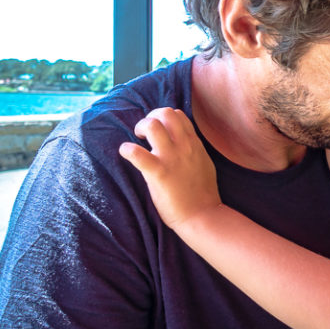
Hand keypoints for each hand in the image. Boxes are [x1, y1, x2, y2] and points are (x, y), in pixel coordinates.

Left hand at [119, 107, 220, 230]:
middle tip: (144, 133)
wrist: (202, 215)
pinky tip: (126, 153)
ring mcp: (171, 158)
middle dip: (150, 117)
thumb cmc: (203, 194)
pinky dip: (127, 150)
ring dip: (140, 127)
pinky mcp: (158, 173)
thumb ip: (193, 149)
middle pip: (166, 113)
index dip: (164, 119)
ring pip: (152, 125)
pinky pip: (137, 154)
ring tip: (138, 139)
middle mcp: (184, 146)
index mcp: (194, 144)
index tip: (158, 132)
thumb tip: (185, 142)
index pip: (178, 115)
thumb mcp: (203, 163)